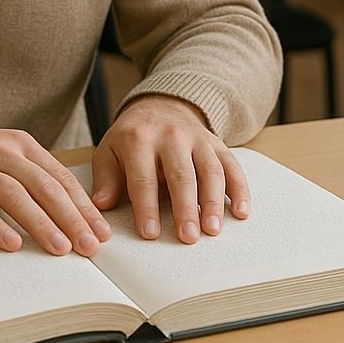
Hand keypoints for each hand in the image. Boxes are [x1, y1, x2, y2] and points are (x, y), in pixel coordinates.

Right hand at [0, 118, 112, 255]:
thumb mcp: (2, 153)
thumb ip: (31, 174)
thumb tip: (70, 209)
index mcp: (19, 145)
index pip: (60, 177)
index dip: (83, 206)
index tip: (101, 232)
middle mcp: (0, 153)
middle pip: (44, 187)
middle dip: (72, 219)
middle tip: (90, 246)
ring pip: (16, 197)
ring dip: (41, 224)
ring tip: (61, 249)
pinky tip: (12, 245)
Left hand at [90, 95, 249, 243]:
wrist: (161, 105)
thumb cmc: (132, 137)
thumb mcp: (109, 151)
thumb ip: (106, 178)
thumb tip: (101, 205)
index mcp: (139, 139)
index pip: (143, 178)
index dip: (147, 207)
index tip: (150, 233)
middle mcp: (171, 136)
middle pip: (181, 175)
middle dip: (185, 208)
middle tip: (188, 237)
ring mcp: (198, 139)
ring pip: (210, 171)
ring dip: (214, 202)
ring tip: (213, 230)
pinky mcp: (217, 144)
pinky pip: (232, 165)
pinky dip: (240, 189)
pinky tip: (241, 212)